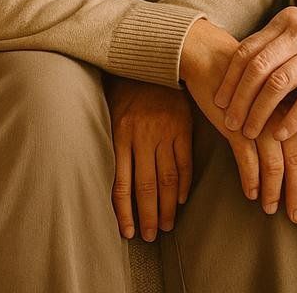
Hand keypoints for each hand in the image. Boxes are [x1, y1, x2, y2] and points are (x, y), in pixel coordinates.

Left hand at [105, 78, 192, 240]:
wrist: (149, 60)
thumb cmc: (124, 92)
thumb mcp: (111, 116)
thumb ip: (114, 146)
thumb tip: (111, 183)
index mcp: (120, 136)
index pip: (121, 184)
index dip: (125, 212)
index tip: (129, 232)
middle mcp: (142, 136)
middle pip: (146, 186)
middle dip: (148, 215)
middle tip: (151, 236)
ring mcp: (164, 132)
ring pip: (167, 178)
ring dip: (168, 206)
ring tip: (167, 225)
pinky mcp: (183, 126)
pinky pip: (185, 161)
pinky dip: (184, 183)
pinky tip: (182, 199)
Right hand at [178, 19, 296, 221]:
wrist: (210, 54)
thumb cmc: (248, 77)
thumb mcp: (277, 94)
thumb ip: (296, 117)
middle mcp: (285, 109)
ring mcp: (261, 116)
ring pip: (277, 162)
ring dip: (276, 191)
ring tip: (273, 210)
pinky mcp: (236, 121)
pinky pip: (247, 158)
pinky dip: (251, 179)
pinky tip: (252, 194)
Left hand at [213, 0, 296, 140]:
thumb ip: (283, 39)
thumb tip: (251, 59)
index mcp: (288, 20)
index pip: (247, 50)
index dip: (229, 77)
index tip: (219, 99)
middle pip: (255, 69)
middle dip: (238, 99)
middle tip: (228, 122)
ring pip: (277, 84)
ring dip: (259, 111)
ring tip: (249, 132)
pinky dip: (292, 118)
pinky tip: (281, 133)